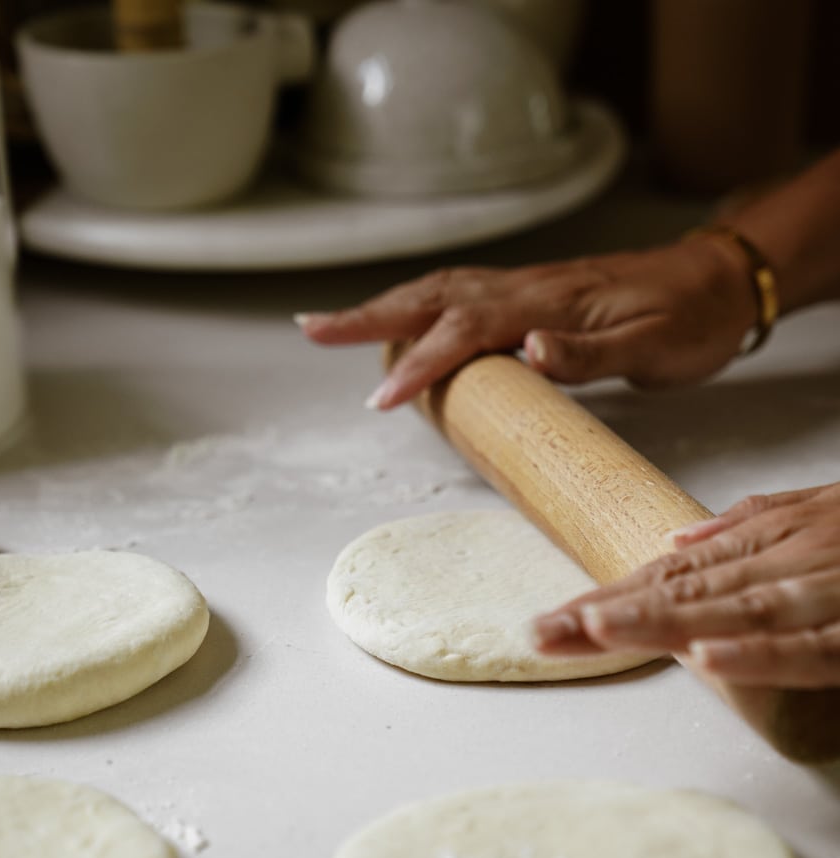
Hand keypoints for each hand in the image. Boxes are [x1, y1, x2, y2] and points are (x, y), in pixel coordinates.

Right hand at [297, 237, 757, 409]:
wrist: (720, 282)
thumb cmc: (688, 321)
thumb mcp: (653, 347)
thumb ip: (591, 354)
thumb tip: (531, 353)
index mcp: (550, 303)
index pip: (466, 329)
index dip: (420, 363)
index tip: (381, 399)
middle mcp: (528, 289)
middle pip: (433, 297)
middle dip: (368, 317)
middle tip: (313, 332)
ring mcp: (527, 290)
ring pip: (440, 292)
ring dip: (385, 308)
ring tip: (337, 327)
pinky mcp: (532, 298)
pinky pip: (461, 298)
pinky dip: (419, 309)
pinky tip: (404, 323)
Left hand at [532, 483, 839, 688]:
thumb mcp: (821, 511)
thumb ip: (753, 524)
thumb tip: (677, 540)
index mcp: (772, 542)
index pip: (674, 575)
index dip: (610, 598)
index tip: (552, 620)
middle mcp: (788, 560)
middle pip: (686, 591)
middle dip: (610, 614)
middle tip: (543, 633)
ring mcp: (825, 591)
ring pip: (733, 610)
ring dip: (663, 620)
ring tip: (596, 630)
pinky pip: (808, 648)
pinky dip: (757, 653)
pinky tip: (703, 657)